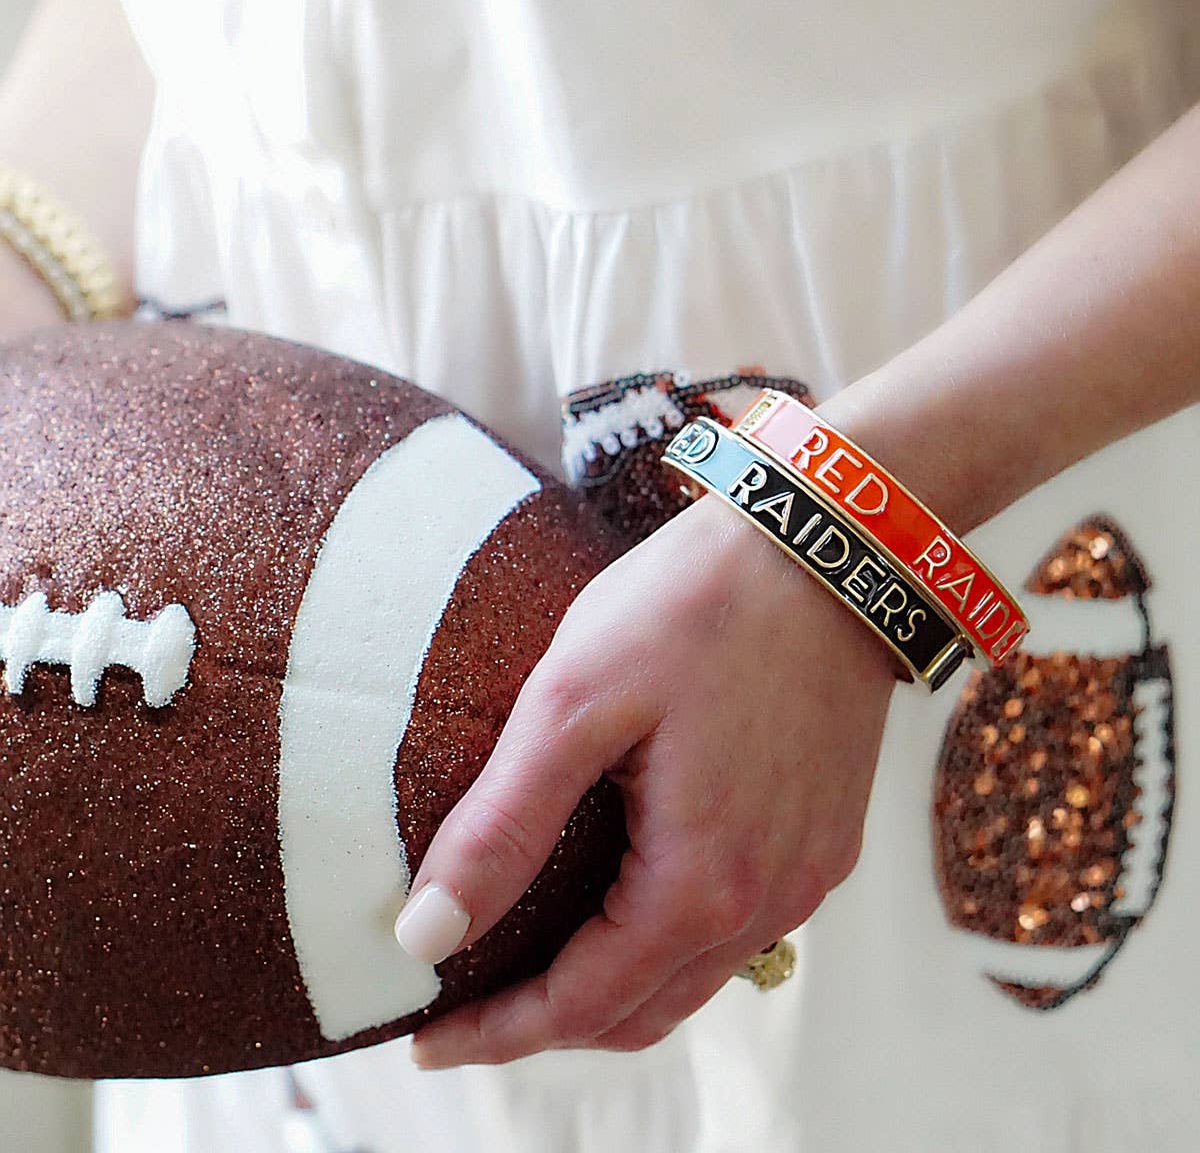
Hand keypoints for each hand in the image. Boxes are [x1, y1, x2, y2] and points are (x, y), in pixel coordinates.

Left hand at [400, 493, 896, 1066]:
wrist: (829, 545)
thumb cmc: (699, 607)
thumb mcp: (576, 701)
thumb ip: (503, 825)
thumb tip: (427, 933)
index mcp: (703, 881)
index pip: (582, 1005)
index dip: (499, 1033)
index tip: (428, 1042)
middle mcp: (769, 901)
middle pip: (642, 1011)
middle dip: (550, 1022)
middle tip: (472, 1003)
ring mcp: (806, 873)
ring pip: (693, 977)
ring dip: (612, 985)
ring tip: (537, 955)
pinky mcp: (822, 836)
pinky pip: (738, 925)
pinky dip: (668, 939)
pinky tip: (626, 894)